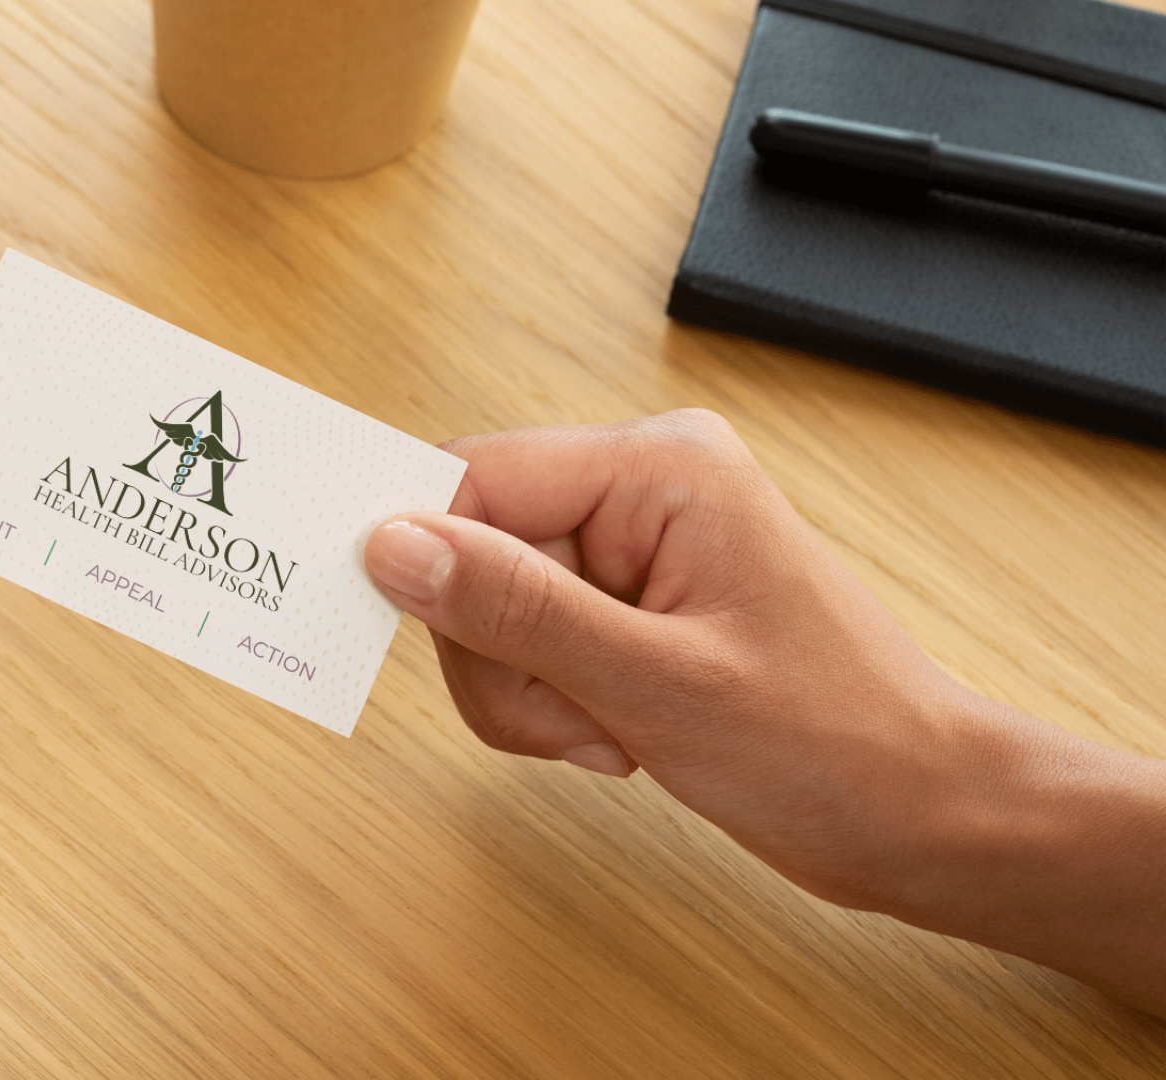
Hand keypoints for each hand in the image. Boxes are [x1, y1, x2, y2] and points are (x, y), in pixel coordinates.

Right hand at [363, 410, 1165, 1012]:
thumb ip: (515, 607)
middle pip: (472, 549)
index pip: (477, 475)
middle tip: (572, 714)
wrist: (918, 814)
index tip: (378, 615)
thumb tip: (394, 544)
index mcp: (658, 469)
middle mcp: (640, 491)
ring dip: (523, 692)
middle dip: (496, 652)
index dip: (423, 552)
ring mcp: (633, 550)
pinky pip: (526, 643)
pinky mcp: (628, 606)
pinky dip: (546, 704)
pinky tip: (617, 734)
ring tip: (608, 732)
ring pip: (489, 608)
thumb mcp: (655, 681)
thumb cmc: (831, 741)